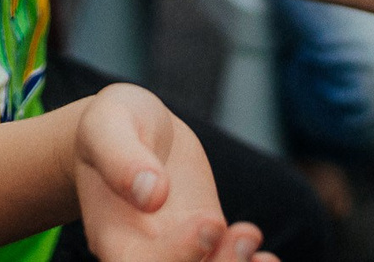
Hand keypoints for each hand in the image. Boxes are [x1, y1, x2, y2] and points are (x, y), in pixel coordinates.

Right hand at [74, 83, 271, 261]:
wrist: (133, 129)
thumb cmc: (113, 125)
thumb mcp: (107, 126)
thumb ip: (120, 157)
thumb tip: (150, 193)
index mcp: (114, 238)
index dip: (177, 255)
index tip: (209, 222)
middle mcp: (146, 254)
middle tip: (245, 236)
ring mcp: (181, 250)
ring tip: (251, 237)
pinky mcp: (207, 239)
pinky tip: (266, 258)